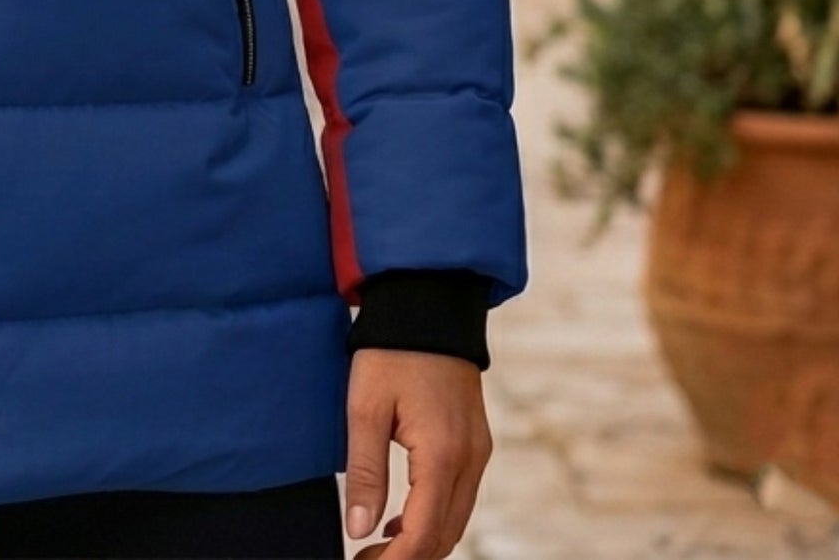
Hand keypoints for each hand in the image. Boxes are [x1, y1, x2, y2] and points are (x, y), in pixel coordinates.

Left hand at [343, 348, 491, 558]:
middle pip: (446, 535)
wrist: (429, 304)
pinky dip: (435, 515)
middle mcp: (470, 460)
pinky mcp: (477, 441)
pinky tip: (402, 515)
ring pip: (457, 518)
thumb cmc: (391, 352)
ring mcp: (479, 451)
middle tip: (366, 559)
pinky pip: (461, 495)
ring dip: (423, 539)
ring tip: (379, 544)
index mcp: (443, 455)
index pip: (425, 534)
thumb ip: (364, 472)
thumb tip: (359, 529)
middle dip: (409, 557)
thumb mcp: (366, 408)